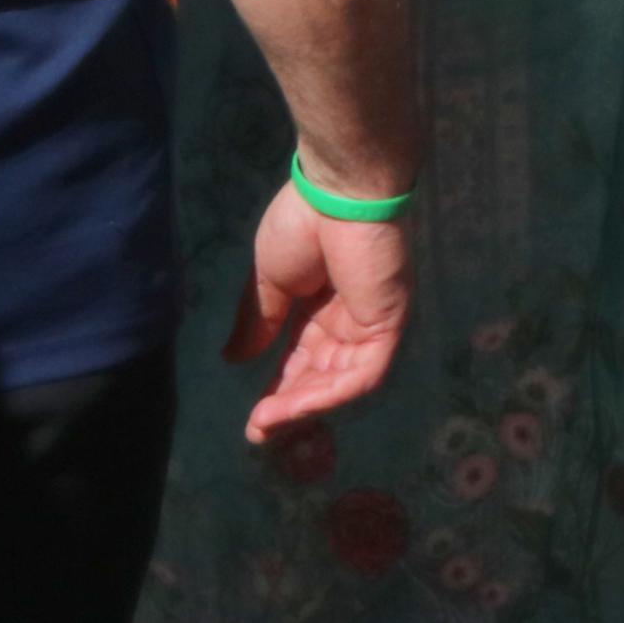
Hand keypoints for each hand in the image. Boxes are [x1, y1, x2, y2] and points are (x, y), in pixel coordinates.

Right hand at [229, 180, 415, 439]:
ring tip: (267, 422)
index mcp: (323, 305)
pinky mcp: (389, 322)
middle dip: (291, 406)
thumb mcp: (270, 282)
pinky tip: (296, 407)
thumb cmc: (303, 223)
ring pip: (344, 382)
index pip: (304, 359)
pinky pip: (365, 373)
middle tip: (259, 430)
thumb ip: (258, 322)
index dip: (281, 388)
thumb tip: (234, 359)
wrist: (336, 192)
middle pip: (324, 376)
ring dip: (305, 406)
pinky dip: (332, 394)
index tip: (254, 418)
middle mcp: (351, 317)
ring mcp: (373, 320)